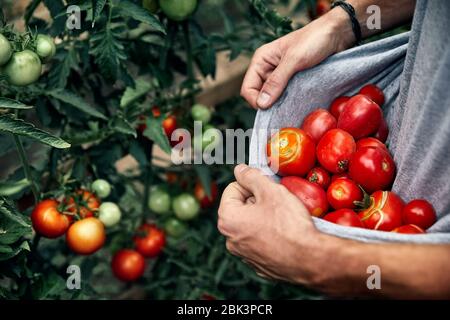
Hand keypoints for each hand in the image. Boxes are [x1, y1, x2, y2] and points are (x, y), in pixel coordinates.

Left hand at [218, 164, 324, 284]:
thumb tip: (240, 170)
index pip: (233, 188)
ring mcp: (244, 255)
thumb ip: (252, 176)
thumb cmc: (289, 224)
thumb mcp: (271, 191)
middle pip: (241, 208)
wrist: (310, 260)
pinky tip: (285, 234)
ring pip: (251, 225)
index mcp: (228, 219)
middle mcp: (230, 240)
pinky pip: (261, 242)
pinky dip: (270, 236)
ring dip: (264, 217)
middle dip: (258, 201)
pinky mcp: (259, 265)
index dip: (252, 184)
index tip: (268, 188)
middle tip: (278, 202)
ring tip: (283, 218)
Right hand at [241, 8, 353, 108]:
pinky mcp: (292, 82)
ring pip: (272, 98)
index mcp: (261, 60)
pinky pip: (285, 97)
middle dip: (269, 104)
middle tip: (284, 106)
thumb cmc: (314, 40)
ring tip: (294, 102)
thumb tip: (261, 104)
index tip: (270, 108)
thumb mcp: (294, 60)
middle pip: (259, 96)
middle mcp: (267, 69)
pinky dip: (289, 102)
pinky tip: (298, 102)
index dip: (256, 101)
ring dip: (280, 104)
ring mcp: (280, 77)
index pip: (248, 88)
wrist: (337, 34)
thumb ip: (276, 81)